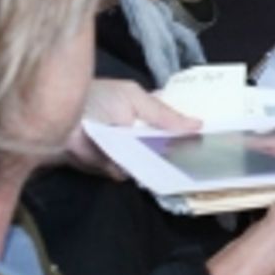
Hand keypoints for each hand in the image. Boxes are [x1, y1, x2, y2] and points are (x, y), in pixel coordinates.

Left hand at [61, 76, 198, 177]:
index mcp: (145, 111)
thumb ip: (165, 114)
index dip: (190, 129)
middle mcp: (139, 133)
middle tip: (210, 159)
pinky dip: (145, 175)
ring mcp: (128, 153)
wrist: (58, 122)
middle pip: (168, 146)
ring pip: (155, 163)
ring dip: (166, 165)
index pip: (173, 122)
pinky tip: (162, 174)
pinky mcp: (115, 170)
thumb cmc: (95, 100)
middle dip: (184, 152)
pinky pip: (136, 175)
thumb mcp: (134, 99)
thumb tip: (199, 125)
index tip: (215, 137)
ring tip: (191, 169)